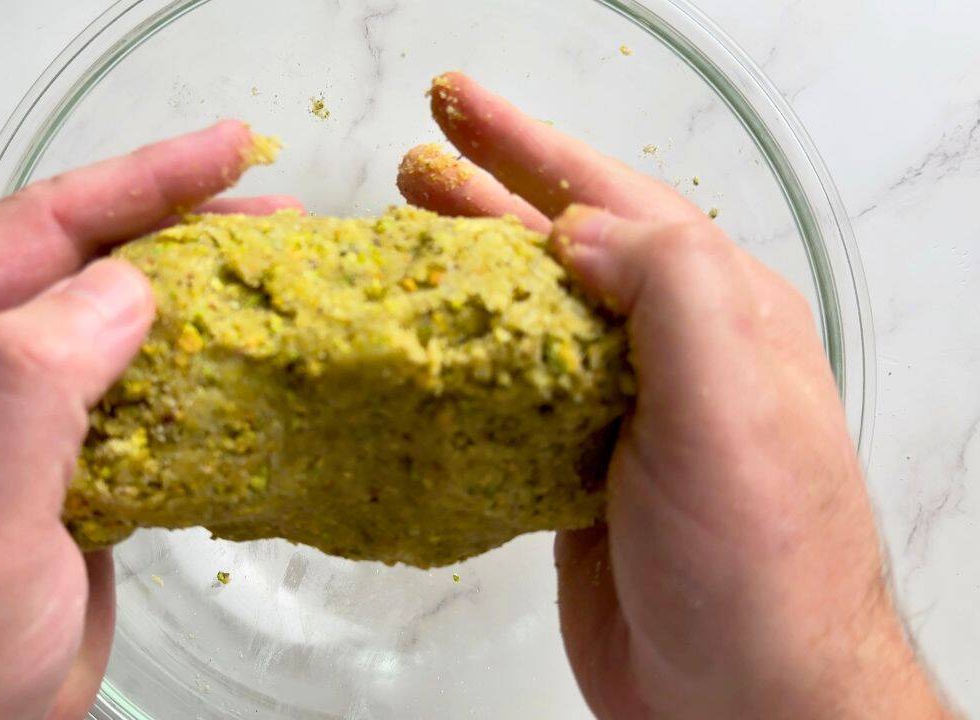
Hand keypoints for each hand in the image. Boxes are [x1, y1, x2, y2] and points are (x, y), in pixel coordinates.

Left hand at [0, 120, 299, 719]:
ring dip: (195, 285)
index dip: (133, 182)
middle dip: (174, 222)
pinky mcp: (68, 455)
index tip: (226, 149)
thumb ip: (30, 392)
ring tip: (274, 262)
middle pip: (76, 258)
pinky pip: (138, 381)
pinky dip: (198, 357)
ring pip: (115, 315)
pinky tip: (246, 349)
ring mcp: (15, 410)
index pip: (27, 233)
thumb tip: (126, 285)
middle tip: (272, 203)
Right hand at [399, 73, 949, 718]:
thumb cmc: (760, 562)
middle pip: (566, 250)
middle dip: (491, 194)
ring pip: (531, 320)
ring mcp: (621, 416)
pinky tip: (426, 347)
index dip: (532, 148)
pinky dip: (464, 362)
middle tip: (419, 157)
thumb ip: (670, 291)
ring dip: (471, 272)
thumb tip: (582, 231)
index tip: (459, 110)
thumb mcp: (732, 404)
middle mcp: (672, 354)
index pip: (615, 202)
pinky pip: (511, 396)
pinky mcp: (576, 474)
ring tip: (408, 231)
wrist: (749, 702)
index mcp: (719, 314)